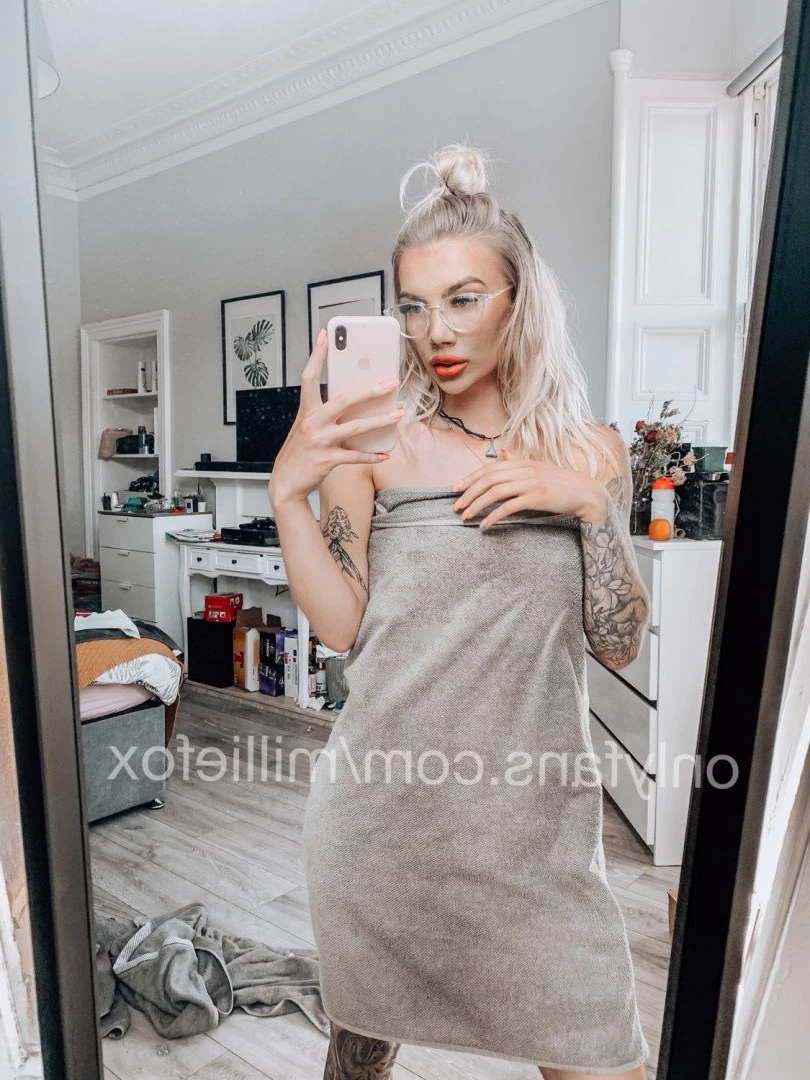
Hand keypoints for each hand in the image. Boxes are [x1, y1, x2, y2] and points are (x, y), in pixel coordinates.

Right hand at [268, 329, 402, 505]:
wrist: (285, 484)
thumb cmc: (300, 453)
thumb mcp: (307, 428)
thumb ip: (325, 414)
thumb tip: (355, 403)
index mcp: (306, 411)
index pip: (309, 377)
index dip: (317, 355)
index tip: (326, 335)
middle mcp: (312, 423)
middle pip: (344, 399)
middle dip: (370, 390)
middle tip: (390, 383)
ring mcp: (320, 441)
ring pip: (355, 427)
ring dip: (380, 420)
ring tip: (398, 414)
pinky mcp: (327, 460)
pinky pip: (355, 455)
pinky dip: (371, 455)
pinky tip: (385, 454)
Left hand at [451, 448, 605, 528]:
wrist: (587, 493)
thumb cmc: (562, 483)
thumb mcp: (539, 468)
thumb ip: (518, 462)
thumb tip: (501, 453)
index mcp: (523, 462)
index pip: (489, 468)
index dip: (470, 478)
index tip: (456, 488)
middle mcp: (525, 470)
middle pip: (488, 479)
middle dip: (469, 492)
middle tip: (457, 506)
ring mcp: (531, 483)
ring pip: (495, 493)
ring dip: (477, 505)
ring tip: (466, 516)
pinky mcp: (536, 498)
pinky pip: (508, 507)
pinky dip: (494, 516)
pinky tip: (485, 525)